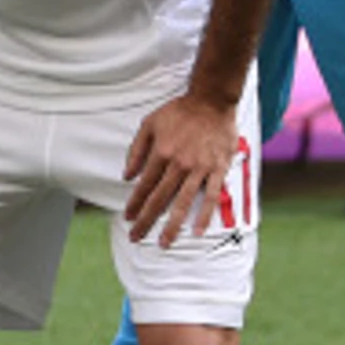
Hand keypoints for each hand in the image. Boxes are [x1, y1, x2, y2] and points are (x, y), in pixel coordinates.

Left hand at [119, 91, 247, 247]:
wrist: (211, 101)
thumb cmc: (178, 112)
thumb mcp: (149, 124)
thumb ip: (136, 151)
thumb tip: (126, 176)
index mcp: (160, 153)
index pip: (143, 186)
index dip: (134, 204)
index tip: (128, 219)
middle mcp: (178, 165)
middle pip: (159, 199)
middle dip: (146, 221)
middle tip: (137, 238)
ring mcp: (199, 169)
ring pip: (183, 203)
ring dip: (172, 225)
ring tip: (164, 243)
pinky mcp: (218, 170)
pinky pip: (211, 197)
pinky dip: (204, 215)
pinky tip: (197, 231)